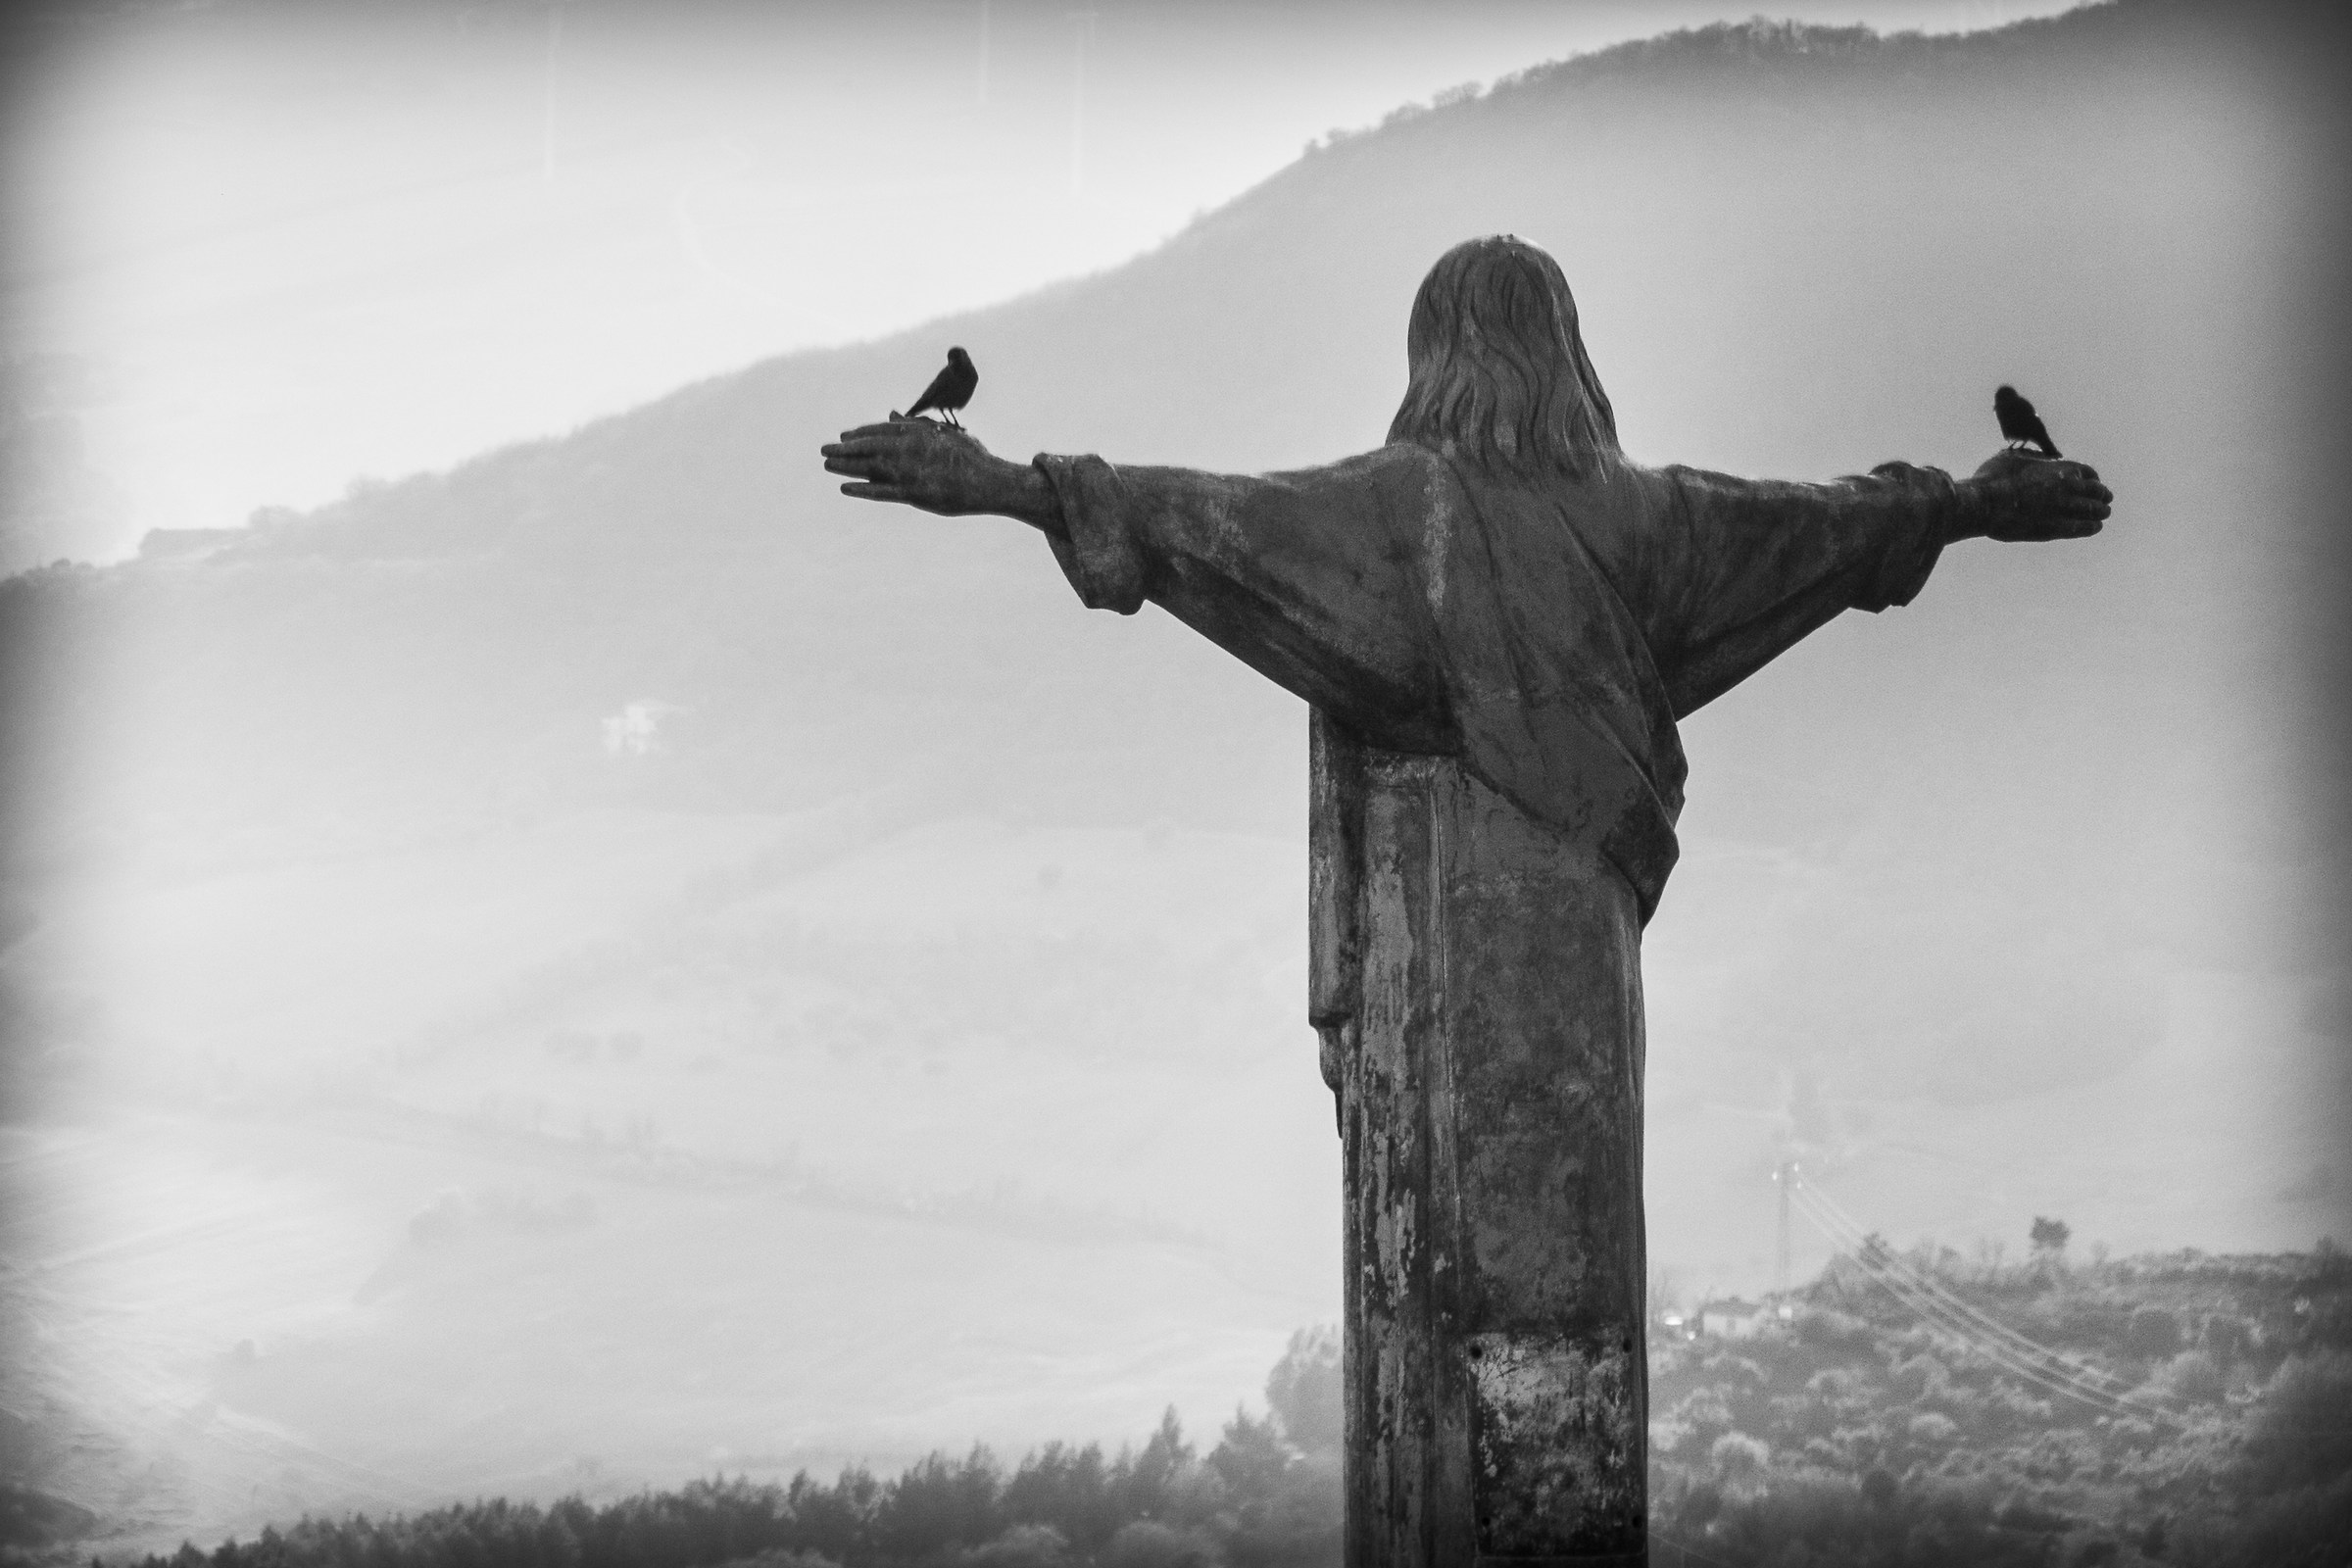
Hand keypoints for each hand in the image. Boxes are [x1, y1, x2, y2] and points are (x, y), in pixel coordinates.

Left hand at [820, 415, 1040, 519]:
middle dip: (843, 449)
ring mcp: (908, 472)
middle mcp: (907, 449)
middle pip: (867, 447)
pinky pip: (880, 492)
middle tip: (824, 449)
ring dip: (844, 466)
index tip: (844, 437)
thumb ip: (914, 425)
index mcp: (915, 431)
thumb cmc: (969, 455)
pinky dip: (860, 489)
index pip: (879, 431)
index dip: (859, 434)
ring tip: (827, 465)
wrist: (988, 480)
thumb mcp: (942, 433)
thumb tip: (891, 415)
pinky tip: (844, 487)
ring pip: (868, 468)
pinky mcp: (912, 494)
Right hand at [1959, 450, 2111, 542]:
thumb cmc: (1993, 478)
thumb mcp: (2013, 457)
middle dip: (2102, 494)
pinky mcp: (2055, 529)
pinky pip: (2081, 528)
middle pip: (2096, 491)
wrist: (1985, 503)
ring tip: (2103, 513)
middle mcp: (2068, 488)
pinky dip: (2091, 527)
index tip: (2094, 482)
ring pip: (2093, 510)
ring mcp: (2063, 509)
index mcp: (2060, 469)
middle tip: (2106, 498)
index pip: (2088, 472)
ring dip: (2100, 511)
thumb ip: (2031, 457)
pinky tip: (2095, 527)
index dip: (2093, 478)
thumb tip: (2036, 456)